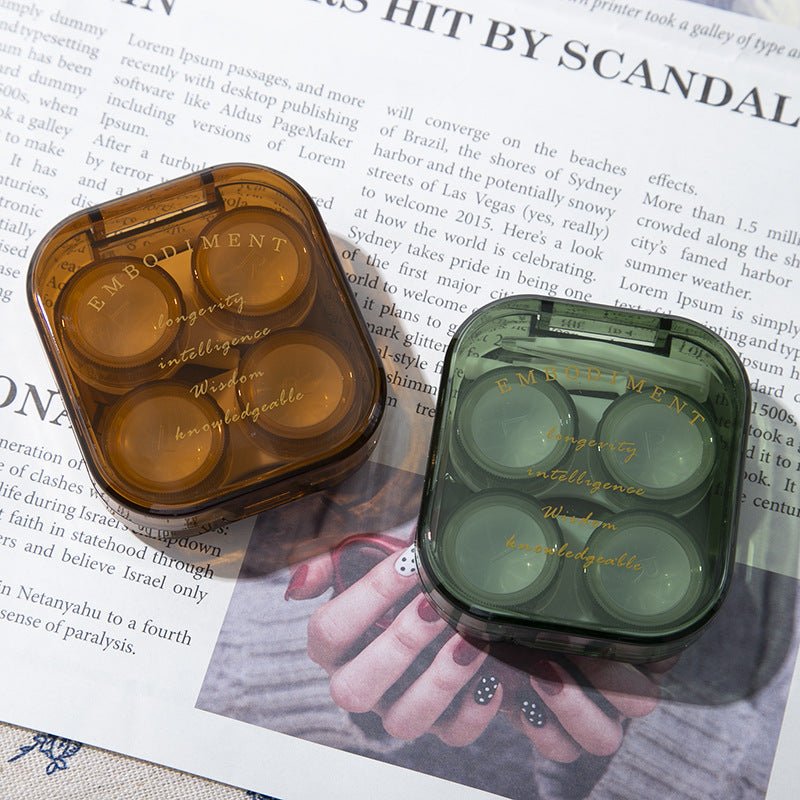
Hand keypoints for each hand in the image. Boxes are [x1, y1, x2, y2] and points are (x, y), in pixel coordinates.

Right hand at [288, 541, 665, 753]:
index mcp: (333, 646)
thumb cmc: (403, 575)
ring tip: (468, 640)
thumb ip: (331, 563)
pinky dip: (475, 710)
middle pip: (354, 688)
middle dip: (397, 645)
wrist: (441, 592)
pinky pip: (454, 735)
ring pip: (402, 722)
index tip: (409, 561)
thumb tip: (298, 587)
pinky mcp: (439, 722)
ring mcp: (397, 707)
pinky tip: (492, 675)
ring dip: (437, 682)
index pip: (329, 630)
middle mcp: (358, 683)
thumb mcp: (367, 555)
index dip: (367, 596)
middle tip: (433, 605)